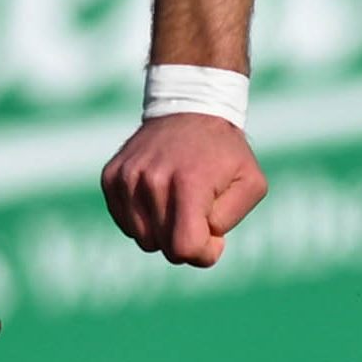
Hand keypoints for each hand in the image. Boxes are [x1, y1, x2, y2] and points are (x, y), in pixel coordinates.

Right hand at [101, 114, 270, 268]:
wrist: (190, 109)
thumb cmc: (226, 153)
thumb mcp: (251, 183)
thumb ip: (228, 220)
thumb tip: (199, 244)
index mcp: (188, 183)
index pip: (184, 247)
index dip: (203, 253)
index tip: (215, 237)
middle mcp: (151, 181)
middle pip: (163, 247)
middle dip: (186, 241)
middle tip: (200, 214)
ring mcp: (126, 178)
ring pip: (143, 239)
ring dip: (164, 231)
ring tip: (180, 202)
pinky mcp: (111, 177)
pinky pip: (126, 224)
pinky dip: (145, 220)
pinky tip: (161, 197)